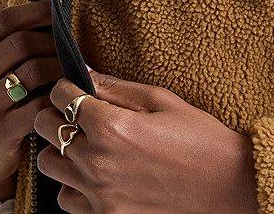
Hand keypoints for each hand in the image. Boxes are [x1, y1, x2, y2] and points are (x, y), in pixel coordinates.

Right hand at [0, 0, 62, 202]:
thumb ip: (1, 41)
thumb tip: (52, 11)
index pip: (2, 21)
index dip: (36, 11)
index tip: (57, 11)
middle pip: (21, 42)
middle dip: (52, 41)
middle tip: (69, 46)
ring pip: (35, 69)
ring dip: (60, 66)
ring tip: (71, 67)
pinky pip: (42, 102)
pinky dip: (59, 95)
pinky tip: (65, 94)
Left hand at [34, 67, 258, 212]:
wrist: (227, 186)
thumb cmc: (199, 138)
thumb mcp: (160, 100)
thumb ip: (116, 87)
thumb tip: (85, 73)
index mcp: (111, 127)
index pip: (61, 97)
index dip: (65, 87)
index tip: (74, 87)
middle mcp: (97, 162)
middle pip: (46, 128)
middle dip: (57, 113)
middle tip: (77, 111)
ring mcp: (99, 196)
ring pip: (48, 164)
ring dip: (61, 148)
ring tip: (85, 142)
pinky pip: (66, 200)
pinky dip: (73, 184)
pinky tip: (94, 174)